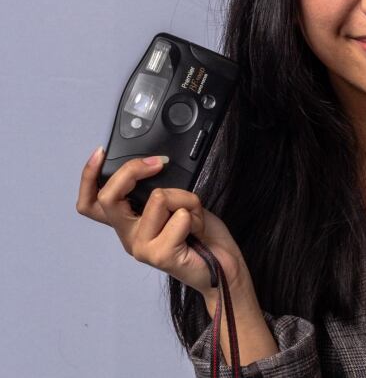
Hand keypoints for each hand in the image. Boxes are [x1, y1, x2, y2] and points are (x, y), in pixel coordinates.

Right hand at [76, 146, 249, 300]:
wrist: (223, 267)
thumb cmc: (200, 234)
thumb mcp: (176, 203)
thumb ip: (158, 190)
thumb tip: (154, 167)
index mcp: (129, 221)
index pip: (92, 203)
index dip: (88, 177)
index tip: (100, 152)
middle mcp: (129, 235)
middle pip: (109, 196)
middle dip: (134, 170)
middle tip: (159, 164)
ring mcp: (141, 247)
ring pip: (157, 197)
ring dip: (185, 198)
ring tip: (192, 216)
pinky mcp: (159, 255)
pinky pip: (179, 216)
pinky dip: (195, 215)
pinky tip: (196, 231)